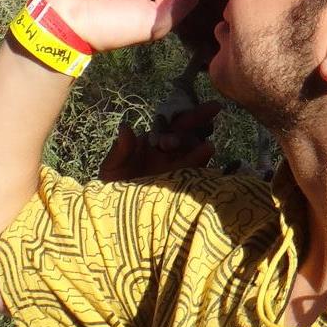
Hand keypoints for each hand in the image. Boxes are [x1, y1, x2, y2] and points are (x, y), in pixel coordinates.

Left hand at [98, 101, 222, 180]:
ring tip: (208, 143)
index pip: (166, 127)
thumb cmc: (113, 192)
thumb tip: (125, 127)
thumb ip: (120, 150)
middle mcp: (170, 151)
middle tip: (214, 107)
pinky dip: (204, 158)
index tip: (166, 144)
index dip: (170, 129)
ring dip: (201, 141)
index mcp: (152, 143)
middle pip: (186, 130)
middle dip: (198, 117)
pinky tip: (209, 150)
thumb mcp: (112, 170)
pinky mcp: (190, 180)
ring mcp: (182, 164)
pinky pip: (200, 166)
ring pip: (196, 145)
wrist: (121, 220)